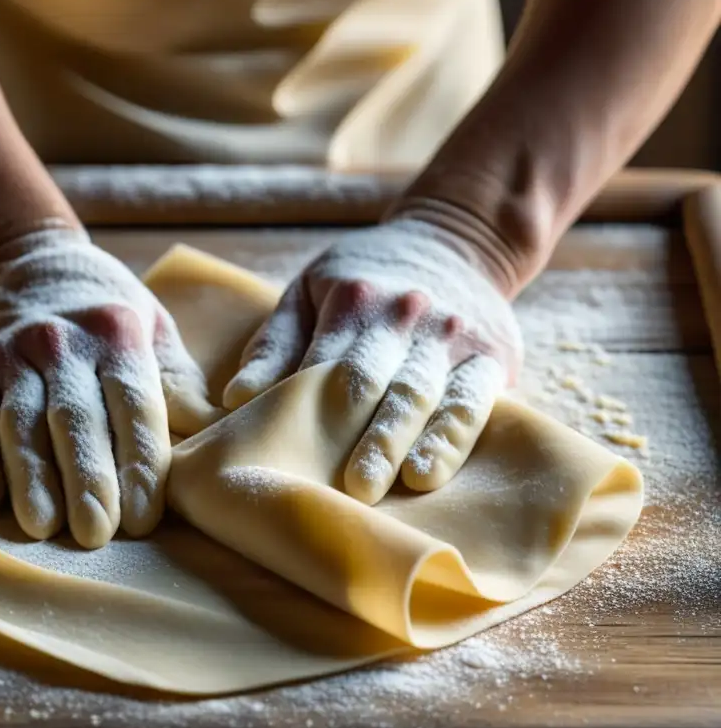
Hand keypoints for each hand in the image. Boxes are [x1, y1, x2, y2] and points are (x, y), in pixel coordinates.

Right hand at [0, 224, 217, 548]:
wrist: (20, 260)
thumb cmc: (102, 311)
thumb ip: (177, 381)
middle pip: (76, 419)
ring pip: (21, 422)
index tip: (143, 518)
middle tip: (96, 534)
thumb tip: (218, 428)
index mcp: (117, 334)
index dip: (139, 461)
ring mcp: (10, 357)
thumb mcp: (152, 327)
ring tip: (43, 528)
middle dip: (87, 478)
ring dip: (30, 476)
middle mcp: (62, 344)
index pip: (133, 404)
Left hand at [223, 219, 522, 500]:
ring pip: (427, 394)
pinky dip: (453, 438)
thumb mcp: (309, 291)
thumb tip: (236, 399)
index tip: (291, 457)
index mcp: (355, 300)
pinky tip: (433, 473)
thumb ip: (274, 345)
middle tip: (354, 488)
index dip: (310, 411)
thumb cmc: (363, 276)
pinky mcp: (491, 357)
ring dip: (412, 441)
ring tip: (402, 484)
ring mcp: (452, 337)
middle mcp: (407, 316)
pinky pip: (473, 402)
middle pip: (380, 382)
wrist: (456, 239)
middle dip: (369, 436)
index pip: (327, 365)